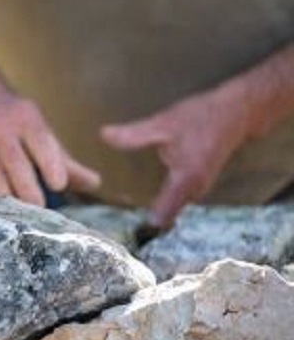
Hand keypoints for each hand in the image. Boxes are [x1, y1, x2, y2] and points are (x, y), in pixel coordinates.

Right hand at [0, 90, 100, 205]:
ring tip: (22, 213)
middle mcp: (1, 130)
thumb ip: (64, 160)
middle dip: (29, 191)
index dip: (50, 165)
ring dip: (10, 198)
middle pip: (17, 166)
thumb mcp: (37, 129)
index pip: (41, 142)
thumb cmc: (11, 118)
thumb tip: (95, 183)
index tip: (58, 185)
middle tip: (40, 207)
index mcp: (26, 119)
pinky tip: (2, 207)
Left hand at [101, 87, 248, 226]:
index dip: (142, 224)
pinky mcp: (200, 182)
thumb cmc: (201, 117)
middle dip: (143, 217)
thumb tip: (103, 135)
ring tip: (121, 210)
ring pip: (173, 206)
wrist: (237, 112)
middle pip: (166, 215)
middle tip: (111, 218)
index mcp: (185, 180)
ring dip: (154, 208)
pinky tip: (143, 193)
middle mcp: (194, 190)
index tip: (119, 227)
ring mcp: (200, 188)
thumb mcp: (164, 123)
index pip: (163, 215)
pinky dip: (164, 198)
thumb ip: (134, 134)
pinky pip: (178, 198)